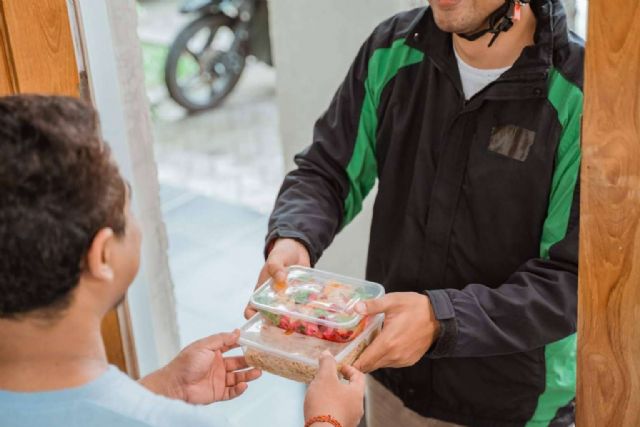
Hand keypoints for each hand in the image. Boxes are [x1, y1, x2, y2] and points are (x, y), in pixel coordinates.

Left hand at [140, 330, 261, 403]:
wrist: (175, 385)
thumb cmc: (185, 363)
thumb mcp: (204, 345)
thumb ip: (221, 339)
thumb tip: (236, 332)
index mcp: (213, 352)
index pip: (231, 346)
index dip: (242, 344)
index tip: (254, 341)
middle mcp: (217, 365)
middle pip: (238, 363)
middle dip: (249, 360)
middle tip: (261, 358)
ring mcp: (218, 380)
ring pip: (238, 377)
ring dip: (248, 375)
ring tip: (258, 372)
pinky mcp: (217, 393)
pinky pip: (232, 392)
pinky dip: (240, 389)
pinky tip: (244, 385)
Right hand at [244, 238, 310, 318]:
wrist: (298, 250)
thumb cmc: (282, 254)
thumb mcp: (276, 258)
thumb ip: (276, 267)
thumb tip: (280, 279)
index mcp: (262, 292)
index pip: (252, 308)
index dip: (252, 316)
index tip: (258, 320)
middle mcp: (274, 299)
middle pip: (271, 317)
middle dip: (276, 324)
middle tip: (285, 326)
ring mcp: (288, 300)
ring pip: (289, 316)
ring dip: (295, 321)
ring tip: (303, 324)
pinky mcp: (301, 298)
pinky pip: (304, 308)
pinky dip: (309, 311)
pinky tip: (317, 315)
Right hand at [304, 352, 364, 426]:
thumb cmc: (325, 404)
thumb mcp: (325, 378)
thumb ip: (327, 363)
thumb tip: (327, 354)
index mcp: (357, 393)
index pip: (359, 376)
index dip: (349, 369)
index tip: (339, 367)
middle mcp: (357, 408)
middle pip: (352, 390)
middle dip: (340, 383)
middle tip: (328, 379)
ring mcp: (350, 420)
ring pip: (345, 403)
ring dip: (335, 396)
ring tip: (322, 393)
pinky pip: (338, 414)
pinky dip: (331, 408)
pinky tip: (320, 407)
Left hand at [353, 292, 439, 372]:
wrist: (440, 318)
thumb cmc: (415, 307)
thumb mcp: (392, 301)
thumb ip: (372, 306)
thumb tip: (355, 308)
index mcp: (387, 343)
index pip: (364, 361)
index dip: (350, 363)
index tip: (341, 360)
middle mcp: (394, 356)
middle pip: (369, 366)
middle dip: (358, 361)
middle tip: (348, 351)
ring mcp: (402, 360)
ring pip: (380, 365)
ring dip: (371, 359)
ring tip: (363, 346)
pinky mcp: (408, 361)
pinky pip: (390, 363)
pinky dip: (383, 358)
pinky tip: (381, 345)